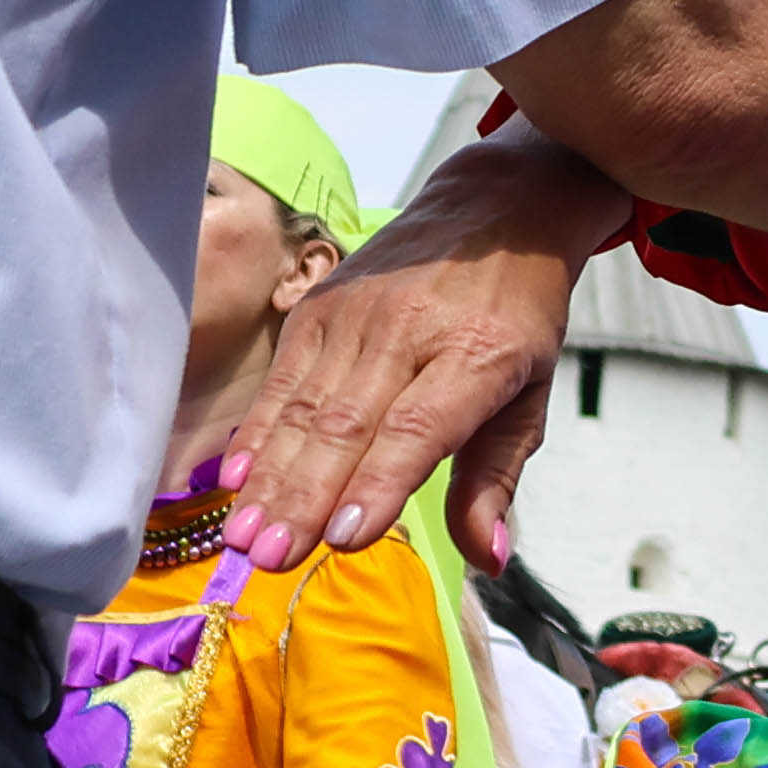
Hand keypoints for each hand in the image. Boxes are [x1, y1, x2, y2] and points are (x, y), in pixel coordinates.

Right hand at [224, 132, 640, 575]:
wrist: (496, 209)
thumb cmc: (517, 314)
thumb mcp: (531, 395)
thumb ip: (497, 479)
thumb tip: (488, 558)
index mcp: (477, 354)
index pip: (418, 426)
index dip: (379, 481)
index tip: (344, 537)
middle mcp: (410, 330)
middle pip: (348, 423)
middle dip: (305, 497)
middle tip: (270, 557)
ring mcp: (358, 314)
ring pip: (306, 406)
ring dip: (271, 476)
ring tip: (244, 535)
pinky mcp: (320, 306)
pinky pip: (284, 378)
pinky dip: (259, 432)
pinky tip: (236, 478)